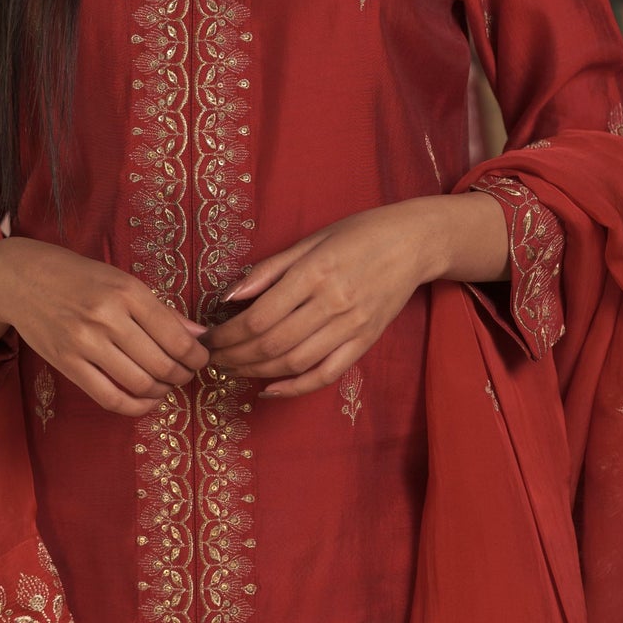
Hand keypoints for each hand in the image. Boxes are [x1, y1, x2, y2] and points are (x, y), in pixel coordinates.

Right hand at [0, 238, 209, 417]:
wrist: (19, 279)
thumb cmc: (77, 276)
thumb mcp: (122, 280)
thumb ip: (161, 310)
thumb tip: (198, 335)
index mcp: (127, 292)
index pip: (176, 336)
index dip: (196, 356)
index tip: (200, 358)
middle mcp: (107, 318)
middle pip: (162, 364)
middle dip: (183, 375)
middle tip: (186, 374)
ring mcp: (85, 343)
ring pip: (140, 383)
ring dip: (162, 391)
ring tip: (166, 385)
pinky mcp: (67, 364)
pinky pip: (109, 397)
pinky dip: (135, 406)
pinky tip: (146, 401)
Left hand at [199, 200, 470, 399]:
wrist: (414, 243)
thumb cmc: (359, 234)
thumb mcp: (311, 240)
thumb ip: (269, 270)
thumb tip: (228, 297)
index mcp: (315, 272)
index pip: (259, 316)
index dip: (227, 334)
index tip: (208, 338)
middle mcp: (334, 303)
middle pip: (272, 343)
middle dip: (234, 356)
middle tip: (212, 358)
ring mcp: (352, 326)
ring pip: (294, 362)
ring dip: (256, 371)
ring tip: (233, 369)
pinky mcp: (365, 341)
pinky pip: (326, 373)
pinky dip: (295, 387)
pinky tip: (269, 388)